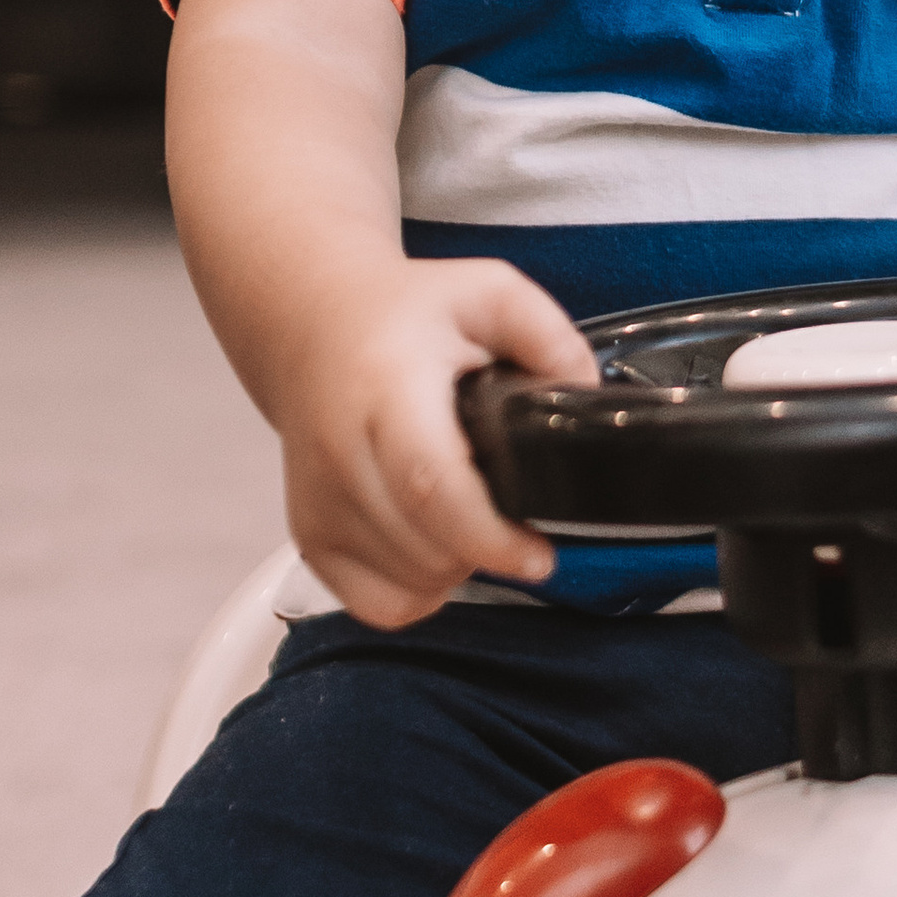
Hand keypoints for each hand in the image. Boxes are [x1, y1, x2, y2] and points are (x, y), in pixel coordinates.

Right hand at [278, 258, 597, 627]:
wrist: (312, 325)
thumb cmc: (406, 314)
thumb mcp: (490, 291)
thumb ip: (549, 338)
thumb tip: (588, 400)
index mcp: (388, 389)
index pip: (431, 486)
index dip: (490, 537)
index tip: (539, 554)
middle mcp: (341, 452)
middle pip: (425, 549)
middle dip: (487, 551)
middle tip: (517, 517)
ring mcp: (317, 502)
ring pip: (407, 584)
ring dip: (456, 569)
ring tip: (472, 517)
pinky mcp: (308, 535)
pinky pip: (377, 604)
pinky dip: (419, 593)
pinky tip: (436, 548)